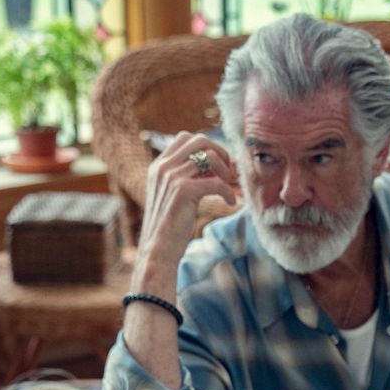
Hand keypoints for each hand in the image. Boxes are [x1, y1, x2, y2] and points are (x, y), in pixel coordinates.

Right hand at [135, 131, 238, 290]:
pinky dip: (229, 191)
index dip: (208, 147)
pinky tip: (231, 203)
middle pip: (199, 140)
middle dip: (220, 152)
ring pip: (210, 156)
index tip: (220, 165)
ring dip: (226, 171)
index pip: (186, 138)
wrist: (158, 251)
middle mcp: (163, 167)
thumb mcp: (175, 195)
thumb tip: (221, 164)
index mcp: (159, 165)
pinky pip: (217, 182)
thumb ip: (189, 177)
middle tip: (229, 173)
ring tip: (230, 187)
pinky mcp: (183, 190)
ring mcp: (172, 177)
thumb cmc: (170, 227)